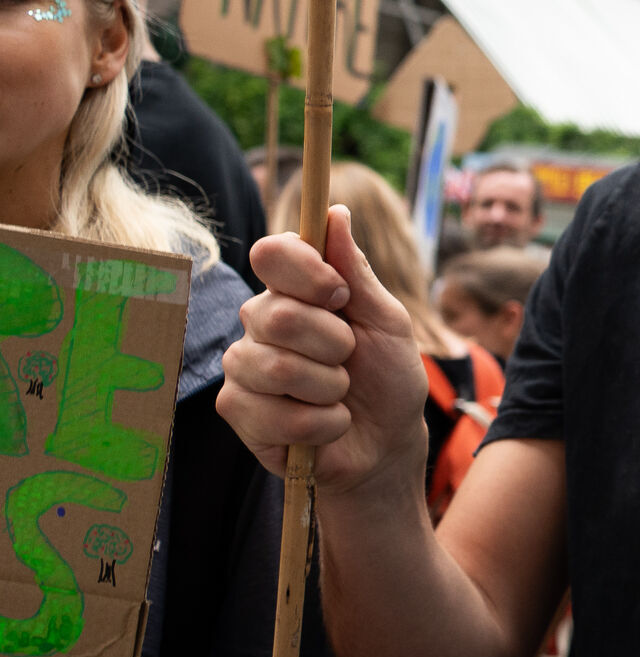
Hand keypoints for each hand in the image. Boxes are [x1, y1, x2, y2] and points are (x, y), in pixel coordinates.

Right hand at [217, 207, 429, 502]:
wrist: (386, 443)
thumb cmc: (387, 378)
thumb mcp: (387, 321)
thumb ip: (357, 272)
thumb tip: (336, 213)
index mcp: (294, 291)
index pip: (271, 253)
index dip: (305, 270)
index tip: (340, 294)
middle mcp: (259, 322)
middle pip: (278, 315)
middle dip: (334, 344)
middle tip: (349, 359)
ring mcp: (242, 366)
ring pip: (277, 368)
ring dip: (330, 388)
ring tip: (339, 395)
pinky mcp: (236, 410)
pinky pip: (275, 414)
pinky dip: (321, 424)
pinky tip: (327, 425)